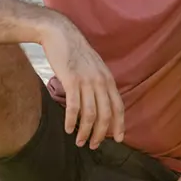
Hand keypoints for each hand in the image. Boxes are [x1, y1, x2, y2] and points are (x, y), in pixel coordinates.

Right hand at [39, 16, 124, 148]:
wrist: (60, 34)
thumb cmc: (75, 52)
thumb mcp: (94, 67)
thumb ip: (99, 83)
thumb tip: (100, 101)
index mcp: (108, 79)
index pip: (119, 107)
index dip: (119, 125)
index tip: (118, 139)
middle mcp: (101, 81)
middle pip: (106, 114)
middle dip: (101, 133)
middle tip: (94, 145)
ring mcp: (87, 81)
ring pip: (90, 114)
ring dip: (85, 131)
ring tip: (80, 142)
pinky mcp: (71, 81)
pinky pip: (74, 107)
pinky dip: (72, 121)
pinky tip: (68, 130)